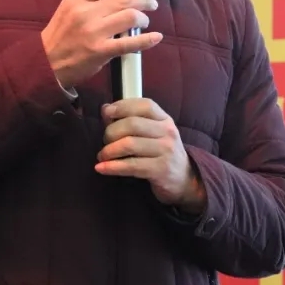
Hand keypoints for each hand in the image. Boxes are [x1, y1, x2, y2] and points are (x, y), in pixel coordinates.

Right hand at [42, 0, 162, 89]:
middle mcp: (86, 12)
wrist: (45, 63)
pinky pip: (130, 43)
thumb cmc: (60, 36)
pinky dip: (147, 40)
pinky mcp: (100, 51)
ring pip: (130, 17)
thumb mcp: (69, 10)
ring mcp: (93, 32)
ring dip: (143, 18)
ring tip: (145, 21)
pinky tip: (156, 37)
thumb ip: (91, 1)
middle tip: (151, 3)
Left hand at [95, 98, 206, 213]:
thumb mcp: (152, 132)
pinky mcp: (160, 170)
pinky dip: (112, 167)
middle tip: (105, 141)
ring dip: (109, 150)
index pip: (144, 105)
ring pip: (129, 144)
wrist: (184, 178)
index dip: (123, 106)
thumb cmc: (161, 151)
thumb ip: (129, 118)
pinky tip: (101, 168)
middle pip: (133, 124)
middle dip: (111, 132)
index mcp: (164, 119)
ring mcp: (165, 151)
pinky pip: (131, 166)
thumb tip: (105, 109)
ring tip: (102, 156)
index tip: (107, 112)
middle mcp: (167, 132)